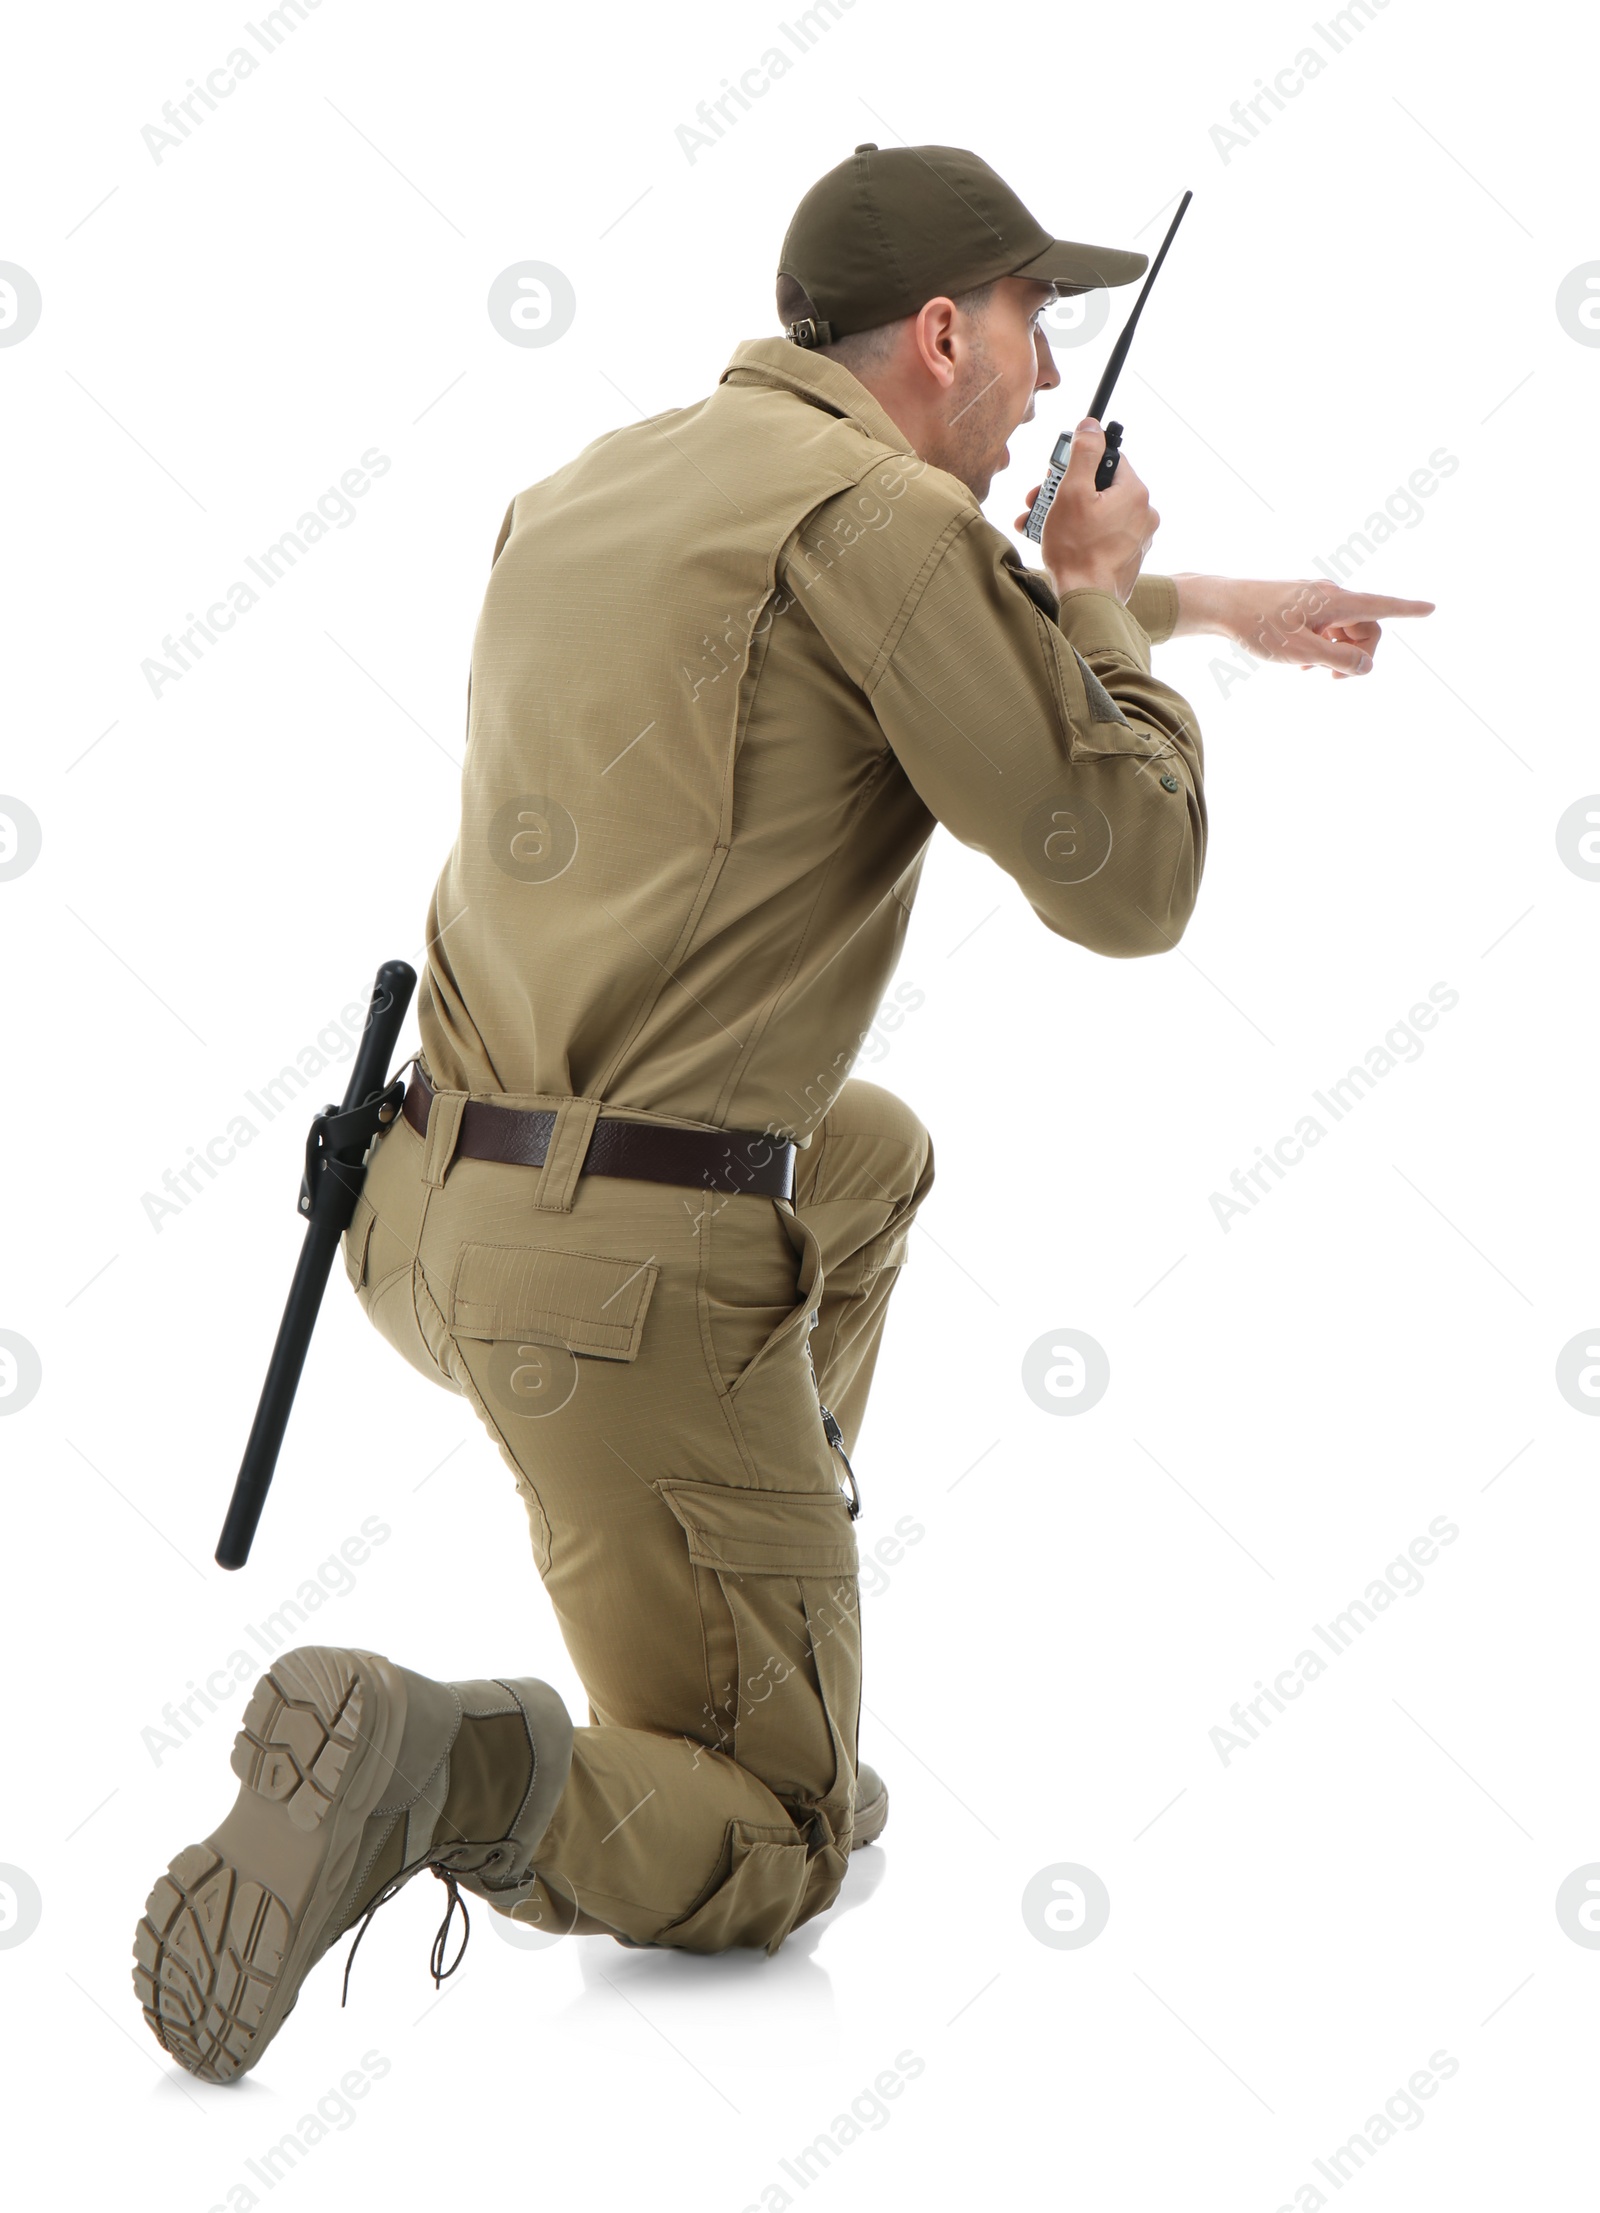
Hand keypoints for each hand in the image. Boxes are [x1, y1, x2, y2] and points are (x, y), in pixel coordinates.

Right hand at [1013, 417, 1156, 605]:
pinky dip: (1080, 534)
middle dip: (1067, 491)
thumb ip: (1083, 453)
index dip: (1078, 463)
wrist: (1087, 602)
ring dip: (1067, 514)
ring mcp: (1137, 538)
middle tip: (1041, 500)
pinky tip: (1057, 542)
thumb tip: (1092, 425)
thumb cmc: (1076, 549)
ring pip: (1099, 512)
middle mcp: (1143, 513)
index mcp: (1135, 492)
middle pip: (1101, 487)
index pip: (1107, 459)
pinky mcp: (1128, 558)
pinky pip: (1102, 535)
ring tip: (1040, 525)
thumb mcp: (1072, 492)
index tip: (1057, 475)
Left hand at [1172, 575, 1435, 677]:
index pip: (1382, 606)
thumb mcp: (1300, 652)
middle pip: (1364, 627)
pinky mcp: (1300, 605)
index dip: (1409, 610)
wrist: (1221, 605)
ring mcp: (1314, 599)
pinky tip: (1296, 662)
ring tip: (1306, 670)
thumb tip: (1368, 667)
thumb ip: (1338, 661)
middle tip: (1334, 681)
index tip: (1432, 608)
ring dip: (1334, 654)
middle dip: (1357, 655)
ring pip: (1342, 630)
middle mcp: (1330, 595)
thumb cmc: (1258, 627)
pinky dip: (1319, 646)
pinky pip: (1323, 627)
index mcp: (1335, 602)